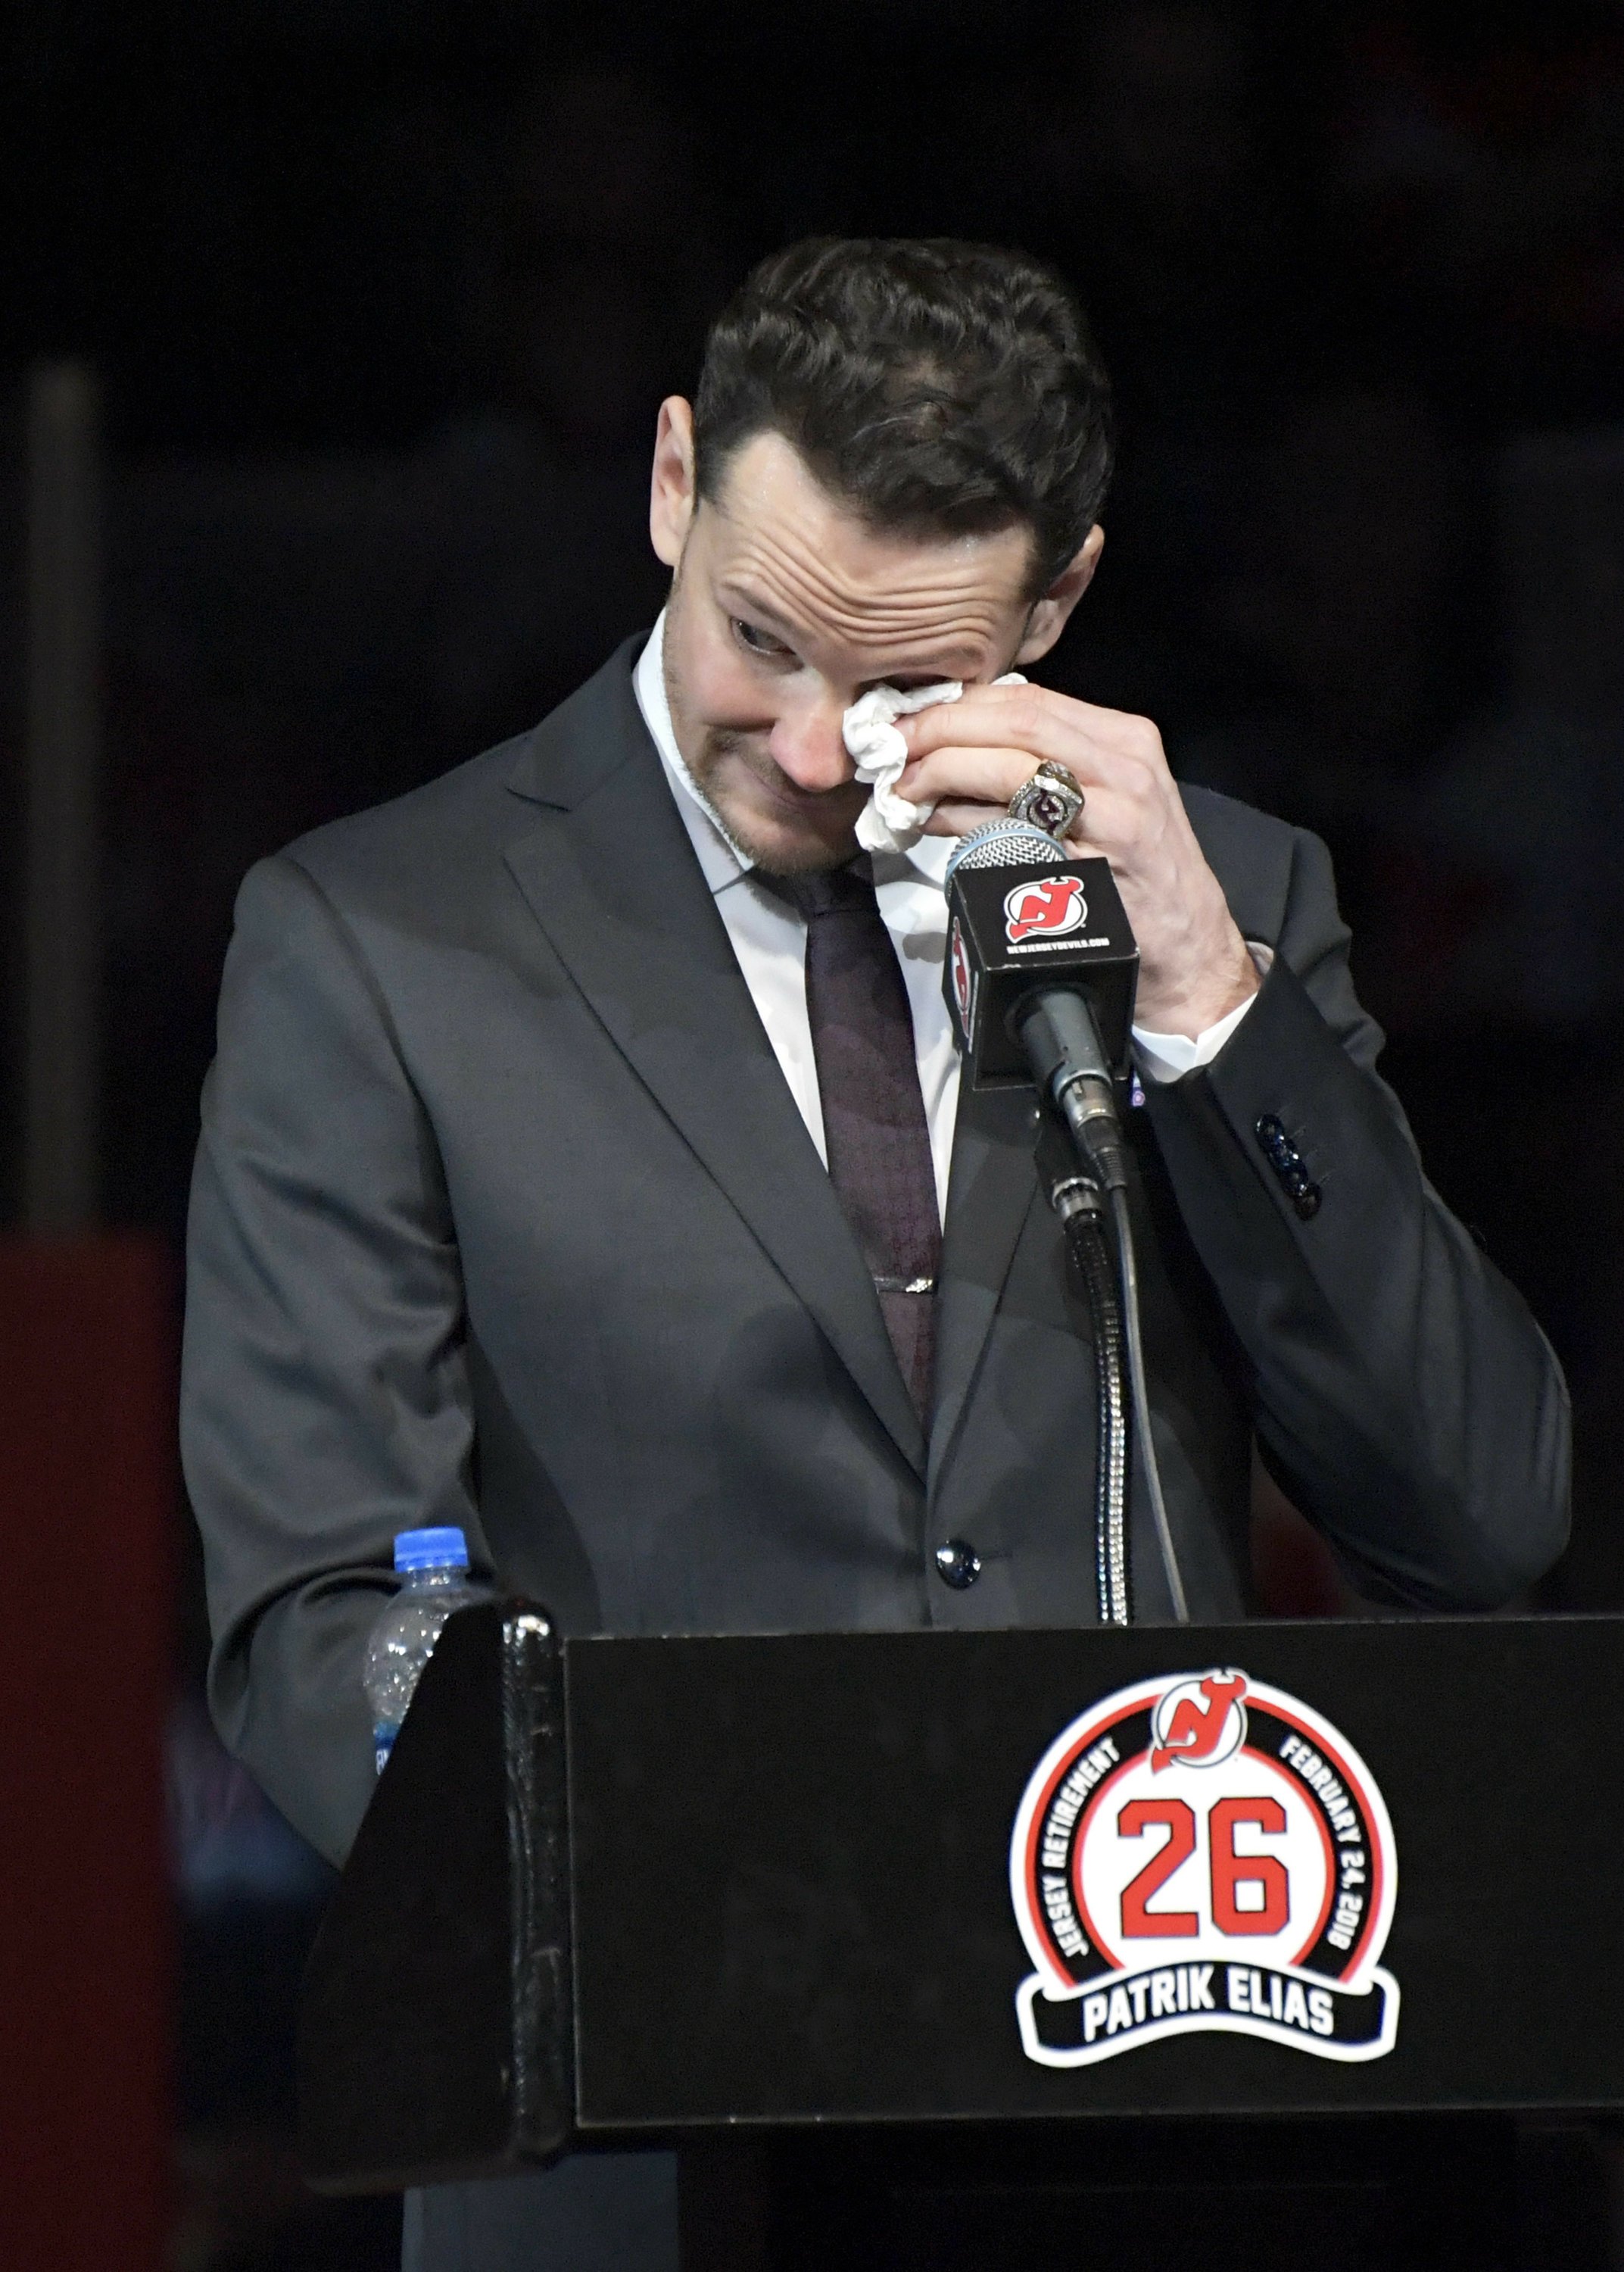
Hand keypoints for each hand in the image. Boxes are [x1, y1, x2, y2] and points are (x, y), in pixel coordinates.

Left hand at [898, 683, 1258, 1037]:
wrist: (1192, 959)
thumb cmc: (1137, 882)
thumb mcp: (1108, 803)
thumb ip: (1047, 768)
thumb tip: (953, 745)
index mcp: (1125, 738)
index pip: (1028, 699)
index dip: (958, 704)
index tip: (908, 719)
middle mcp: (1126, 765)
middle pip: (1017, 722)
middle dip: (942, 729)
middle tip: (891, 749)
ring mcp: (1118, 813)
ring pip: (1013, 768)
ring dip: (941, 773)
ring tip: (901, 790)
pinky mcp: (1100, 863)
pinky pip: (1017, 832)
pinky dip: (964, 822)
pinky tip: (934, 825)